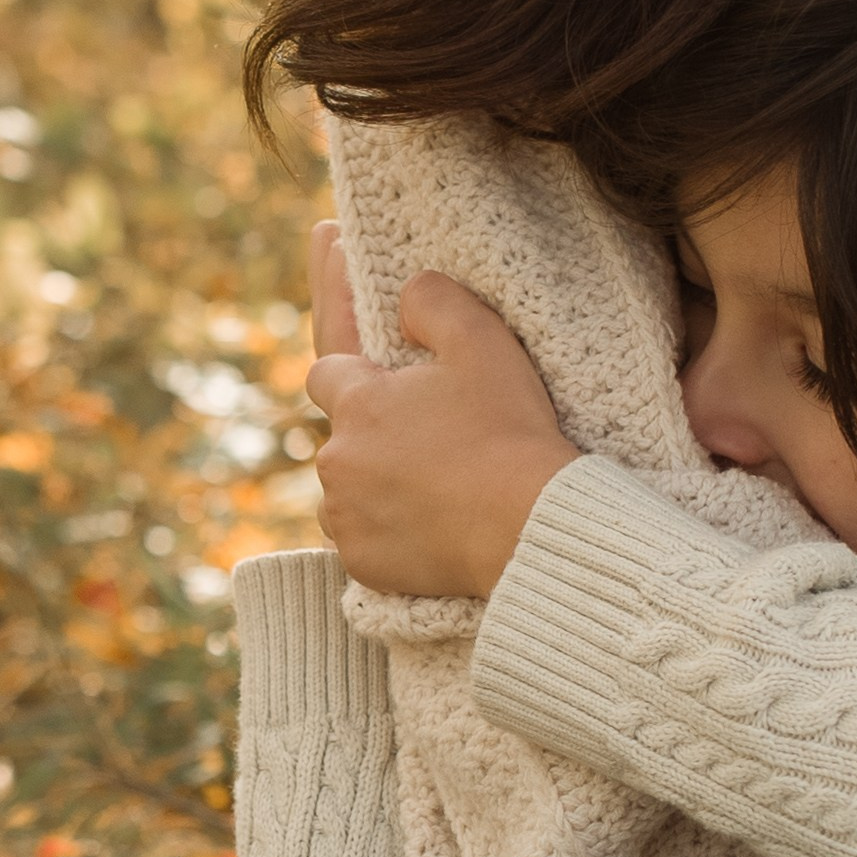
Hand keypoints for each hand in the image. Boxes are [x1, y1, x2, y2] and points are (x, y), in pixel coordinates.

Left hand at [305, 221, 580, 597]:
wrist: (529, 526)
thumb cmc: (509, 432)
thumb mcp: (482, 341)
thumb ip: (434, 300)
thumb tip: (404, 293)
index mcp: (358, 403)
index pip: (326, 370)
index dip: (358, 372)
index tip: (389, 381)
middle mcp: (337, 460)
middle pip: (342, 436)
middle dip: (375, 432)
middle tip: (433, 435)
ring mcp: (346, 516)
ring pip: (348, 490)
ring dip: (377, 481)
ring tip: (436, 482)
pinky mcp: (363, 563)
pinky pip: (363, 539)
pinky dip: (387, 529)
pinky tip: (432, 521)